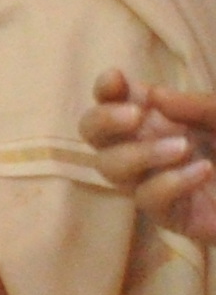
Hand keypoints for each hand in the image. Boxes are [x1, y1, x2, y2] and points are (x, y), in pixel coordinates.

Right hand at [86, 69, 215, 245]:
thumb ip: (198, 105)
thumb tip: (154, 96)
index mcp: (161, 118)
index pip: (113, 100)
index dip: (106, 89)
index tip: (117, 80)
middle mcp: (148, 146)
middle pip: (93, 133)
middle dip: (104, 121)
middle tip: (135, 117)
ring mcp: (154, 180)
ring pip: (110, 168)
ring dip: (138, 154)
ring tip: (183, 148)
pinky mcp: (169, 214)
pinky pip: (147, 199)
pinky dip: (170, 183)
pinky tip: (202, 172)